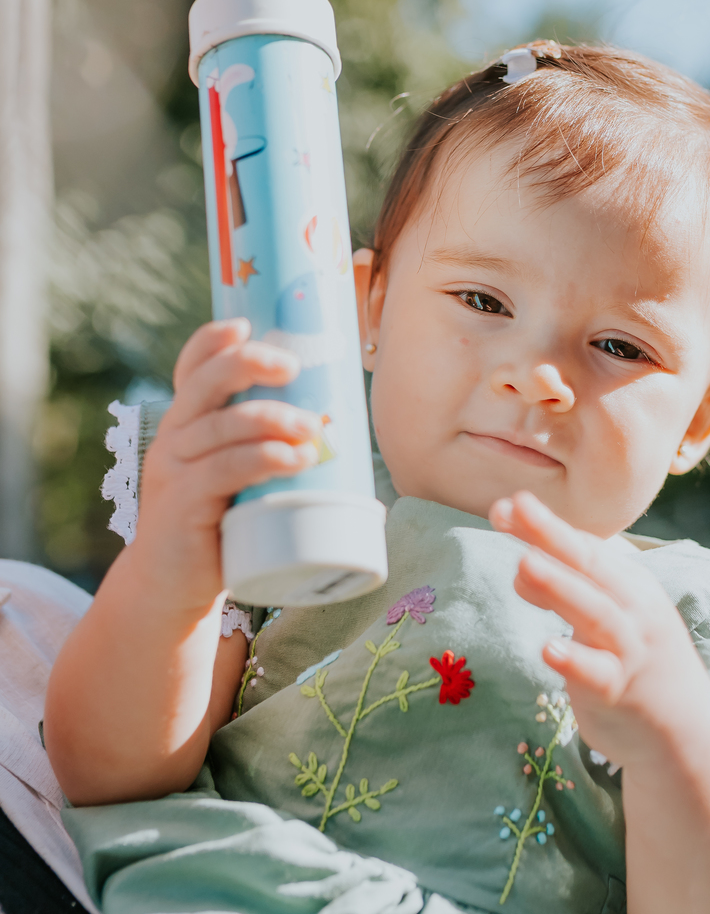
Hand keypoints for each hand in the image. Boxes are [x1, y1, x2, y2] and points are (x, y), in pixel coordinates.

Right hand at [133, 318, 321, 615]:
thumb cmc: (216, 525)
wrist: (170, 587)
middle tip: (293, 367)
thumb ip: (262, 451)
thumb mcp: (231, 478)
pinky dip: (265, 459)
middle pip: (207, 384)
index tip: (245, 326)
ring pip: (224, 426)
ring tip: (314, 430)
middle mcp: (173, 438)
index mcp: (186, 424)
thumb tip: (335, 431)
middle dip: (250, 364)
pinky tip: (296, 459)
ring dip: (274, 419)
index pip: (191, 369)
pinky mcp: (184, 505)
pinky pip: (225, 470)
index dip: (213, 341)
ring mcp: (174, 470)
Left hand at [489, 490, 709, 768]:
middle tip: (510, 507)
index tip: (506, 504)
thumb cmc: (635, 662)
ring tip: (524, 564)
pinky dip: (575, 660)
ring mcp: (630, 649)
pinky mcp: (622, 691)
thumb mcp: (606, 618)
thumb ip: (567, 591)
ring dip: (559, 587)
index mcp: (630, 584)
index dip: (546, 525)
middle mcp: (634, 609)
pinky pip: (598, 673)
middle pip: (589, 566)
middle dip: (549, 535)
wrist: (685, 728)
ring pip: (594, 612)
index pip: (586, 547)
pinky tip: (548, 648)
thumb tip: (523, 564)